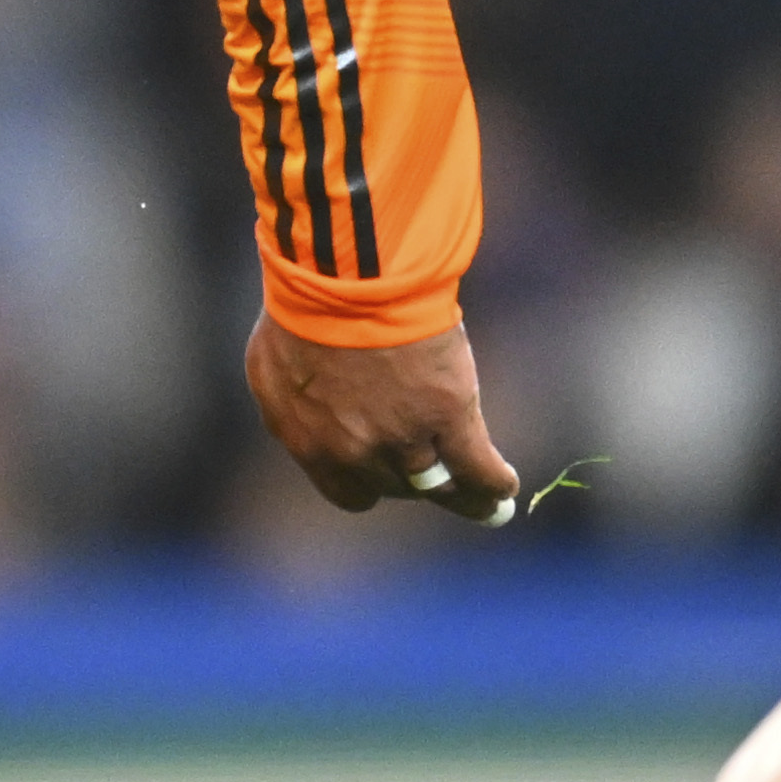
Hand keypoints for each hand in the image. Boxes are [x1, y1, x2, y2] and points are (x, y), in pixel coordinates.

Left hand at [248, 311, 528, 519]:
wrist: (342, 279)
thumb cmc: (305, 304)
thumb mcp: (275, 363)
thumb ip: (295, 399)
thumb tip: (310, 409)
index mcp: (306, 440)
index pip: (347, 491)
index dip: (372, 482)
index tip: (387, 474)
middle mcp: (351, 452)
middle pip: (395, 488)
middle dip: (414, 482)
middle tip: (435, 476)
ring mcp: (400, 439)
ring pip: (440, 487)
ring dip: (466, 497)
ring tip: (486, 502)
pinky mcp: (445, 417)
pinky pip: (476, 467)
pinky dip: (494, 481)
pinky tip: (505, 485)